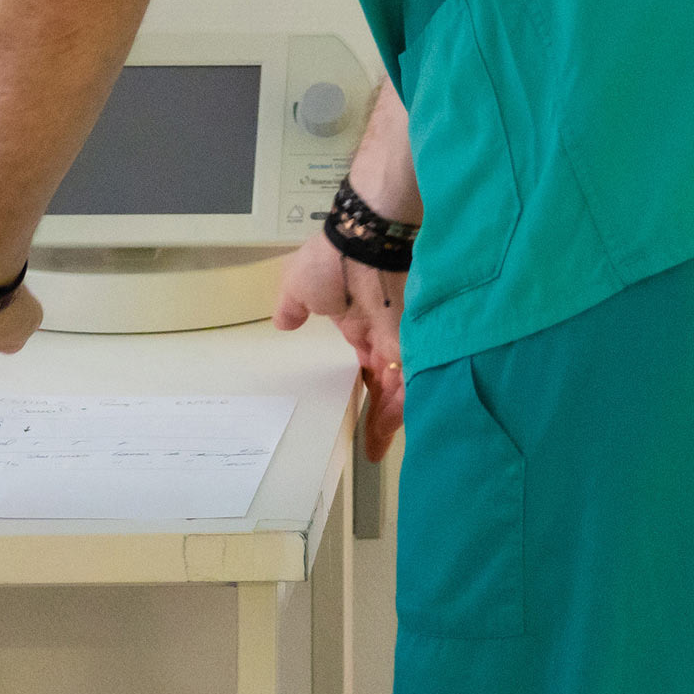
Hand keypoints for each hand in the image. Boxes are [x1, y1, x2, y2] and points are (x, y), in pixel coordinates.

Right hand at [275, 227, 405, 460]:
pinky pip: (409, 387)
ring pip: (395, 390)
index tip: (355, 409)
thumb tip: (282, 324)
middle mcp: (382, 336)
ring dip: (384, 420)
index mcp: (357, 322)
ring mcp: (399, 342)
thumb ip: (292, 307)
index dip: (361, 385)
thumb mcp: (298, 285)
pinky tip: (384, 436)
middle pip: (382, 381)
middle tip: (367, 444)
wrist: (365, 243)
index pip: (364, 361)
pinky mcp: (411, 349)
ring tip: (373, 449)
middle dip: (375, 412)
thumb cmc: (330, 261)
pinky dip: (400, 411)